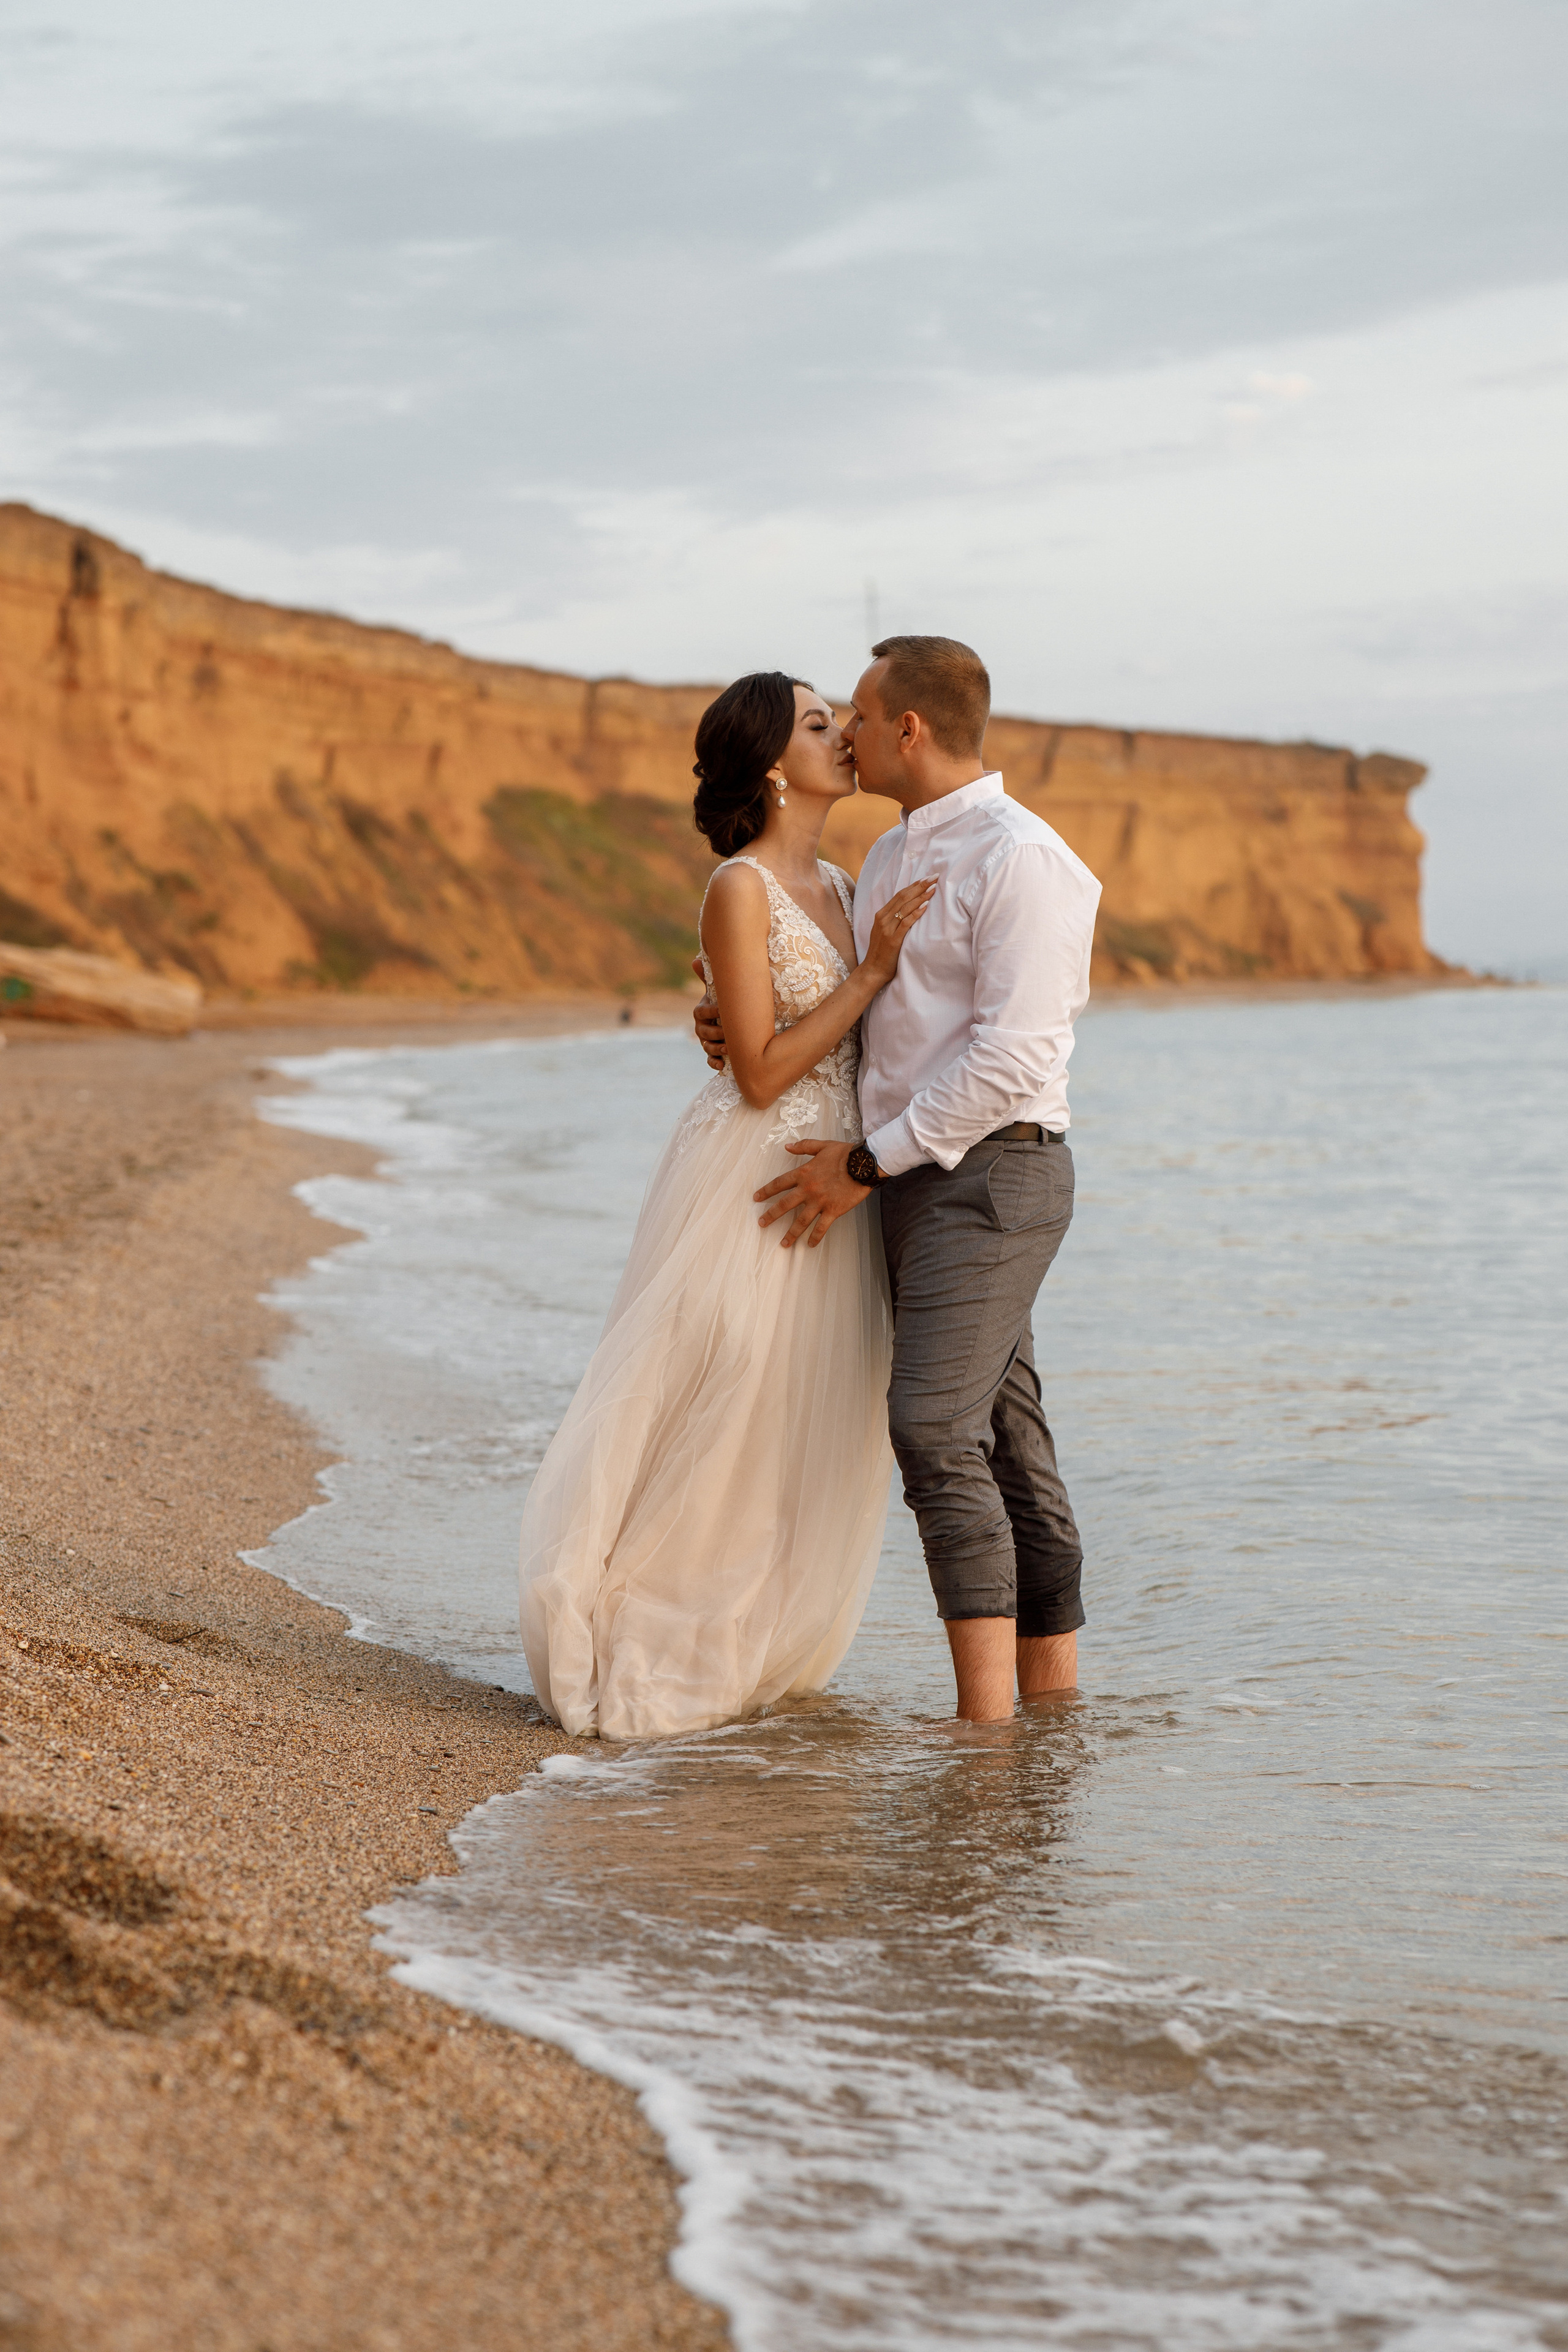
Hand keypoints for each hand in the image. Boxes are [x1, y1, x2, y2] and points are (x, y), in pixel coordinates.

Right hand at [691, 965, 725, 1070]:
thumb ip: (708, 977)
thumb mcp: (719, 989)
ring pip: (707, 1047)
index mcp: (702, 1011)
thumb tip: (695, 960)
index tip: (721, 1010)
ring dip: (716, 1048)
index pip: (701, 1012)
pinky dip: (715, 1063)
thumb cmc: (725, 1001)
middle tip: (727, 1033)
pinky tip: (722, 1065)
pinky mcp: (714, 1053)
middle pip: (703, 1032)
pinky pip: (711, 1060)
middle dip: (715, 1033)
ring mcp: (707, 1041)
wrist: (735, 1017)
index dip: (710, 1012)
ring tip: (729, 1048)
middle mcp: (702, 1027)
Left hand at [753, 1137, 869, 1248]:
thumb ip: (804, 1146)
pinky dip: (815, 1237)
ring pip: (801, 1221)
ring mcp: (820, 1202)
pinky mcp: (833, 1210)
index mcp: (804, 1173)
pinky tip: (810, 1245)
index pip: (779, 1184)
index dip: (766, 1191)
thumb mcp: (823, 1145)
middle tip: (761, 1224)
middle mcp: (808, 1189)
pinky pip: (822, 1227)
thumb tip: (787, 1146)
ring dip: (791, 1233)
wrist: (864, 1164)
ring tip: (783, 1243)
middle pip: (785, 1205)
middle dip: (771, 1215)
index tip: (756, 1198)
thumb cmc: (845, 1153)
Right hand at [860, 876, 937, 985]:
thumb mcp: (886, 932)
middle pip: (903, 897)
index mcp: (881, 915)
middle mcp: (883, 919)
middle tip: (934, 877)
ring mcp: (887, 929)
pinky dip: (916, 913)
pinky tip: (925, 906)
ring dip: (920, 896)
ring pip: (905, 907)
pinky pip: (906, 923)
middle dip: (920, 886)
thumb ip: (894, 920)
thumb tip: (910, 909)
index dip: (914, 885)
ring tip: (933, 888)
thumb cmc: (883, 952)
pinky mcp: (893, 940)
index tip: (927, 878)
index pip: (900, 895)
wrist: (873, 970)